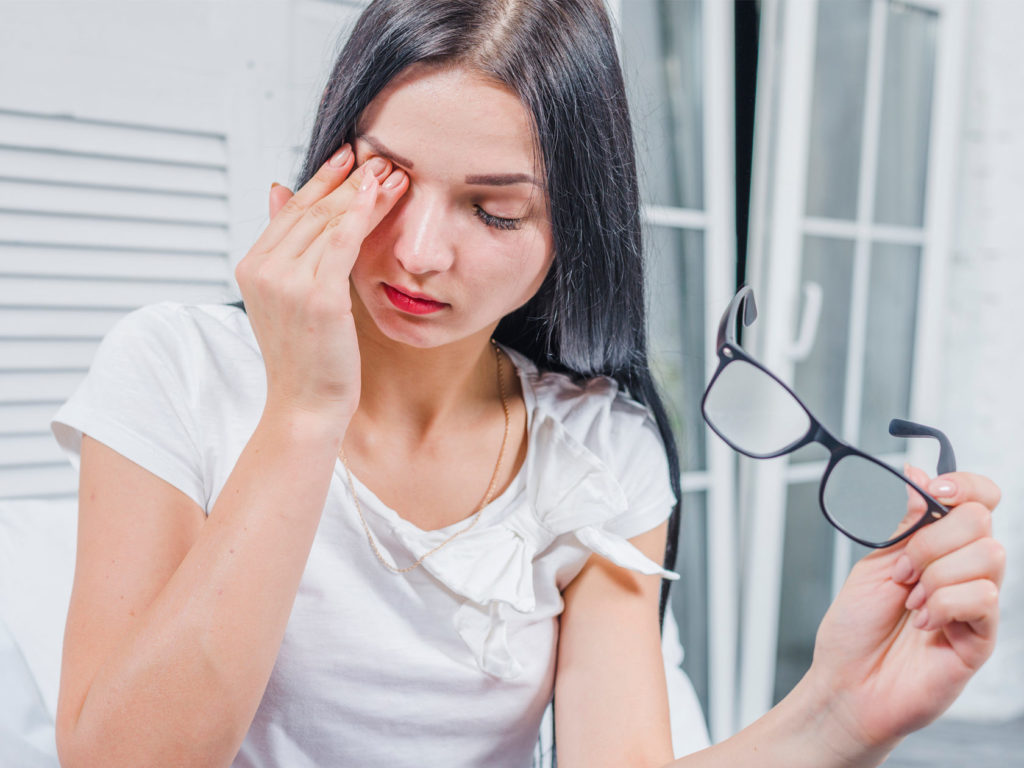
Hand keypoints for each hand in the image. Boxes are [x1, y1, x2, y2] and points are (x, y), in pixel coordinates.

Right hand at [234, 146, 408, 426]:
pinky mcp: (317, 297)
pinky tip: (378, 193)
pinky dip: (361, 213)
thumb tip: (277, 189)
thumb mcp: (286, 296)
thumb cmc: (305, 357)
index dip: (322, 180)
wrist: (305, 405)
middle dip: (347, 180)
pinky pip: (342, 242)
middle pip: (311, 210)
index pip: (291, 210)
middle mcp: (263, 270)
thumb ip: (283, 244)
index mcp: (252, 267)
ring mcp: (287, 282)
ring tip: (390, 171)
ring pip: (328, 221)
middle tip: (379, 156)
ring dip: (362, 192)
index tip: (348, 156)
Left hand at [807, 469, 1003, 756]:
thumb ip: (901, 522)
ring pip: (988, 556)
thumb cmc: (856, 628)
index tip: (935, 490)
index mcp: (939, 546)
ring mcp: (976, 603)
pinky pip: (982, 599)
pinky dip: (944, 604)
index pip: (979, 499)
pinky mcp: (982, 637)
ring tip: (911, 601)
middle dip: (930, 540)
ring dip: (936, 574)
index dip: (965, 485)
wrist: (846, 682)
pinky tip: (924, 622)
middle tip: (902, 571)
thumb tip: (918, 474)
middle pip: (981, 521)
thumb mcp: (873, 562)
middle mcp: (964, 570)